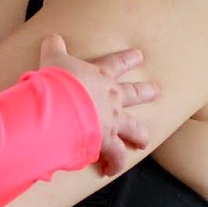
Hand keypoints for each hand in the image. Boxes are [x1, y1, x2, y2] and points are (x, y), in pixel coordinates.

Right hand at [38, 33, 158, 177]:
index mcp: (99, 76)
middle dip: (145, 92)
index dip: (128, 59)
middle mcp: (111, 98)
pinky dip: (114, 163)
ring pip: (133, 128)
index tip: (139, 56)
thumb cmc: (57, 81)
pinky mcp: (107, 141)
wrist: (60, 106)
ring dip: (140, 135)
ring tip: (144, 141)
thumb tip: (52, 36)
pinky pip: (116, 155)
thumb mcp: (53, 59)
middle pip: (133, 94)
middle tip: (156, 91)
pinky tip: (111, 170)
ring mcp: (112, 120)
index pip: (116, 64)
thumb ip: (54, 48)